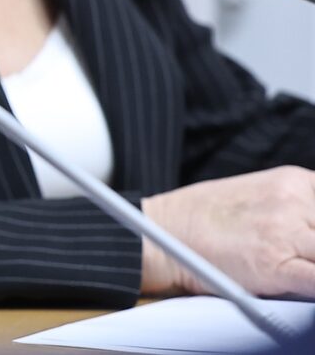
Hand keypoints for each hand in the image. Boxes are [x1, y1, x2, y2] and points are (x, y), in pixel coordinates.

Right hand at [142, 166, 314, 296]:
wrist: (163, 232)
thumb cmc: (206, 218)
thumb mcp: (264, 193)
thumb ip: (301, 208)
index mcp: (295, 181)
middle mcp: (294, 201)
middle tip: (311, 252)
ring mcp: (285, 231)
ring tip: (304, 262)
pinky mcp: (274, 264)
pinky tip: (306, 281)